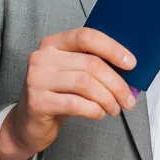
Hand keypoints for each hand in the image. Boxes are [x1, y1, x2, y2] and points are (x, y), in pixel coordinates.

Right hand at [0, 27, 136, 159]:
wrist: (28, 123)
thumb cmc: (57, 96)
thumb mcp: (72, 74)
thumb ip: (93, 66)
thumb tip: (129, 72)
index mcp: (53, 43)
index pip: (86, 36)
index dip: (112, 48)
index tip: (131, 64)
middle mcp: (42, 57)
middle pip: (90, 64)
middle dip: (116, 83)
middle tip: (128, 99)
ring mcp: (37, 79)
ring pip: (85, 84)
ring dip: (107, 98)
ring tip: (114, 109)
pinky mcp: (37, 102)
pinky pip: (76, 104)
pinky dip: (94, 110)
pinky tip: (99, 114)